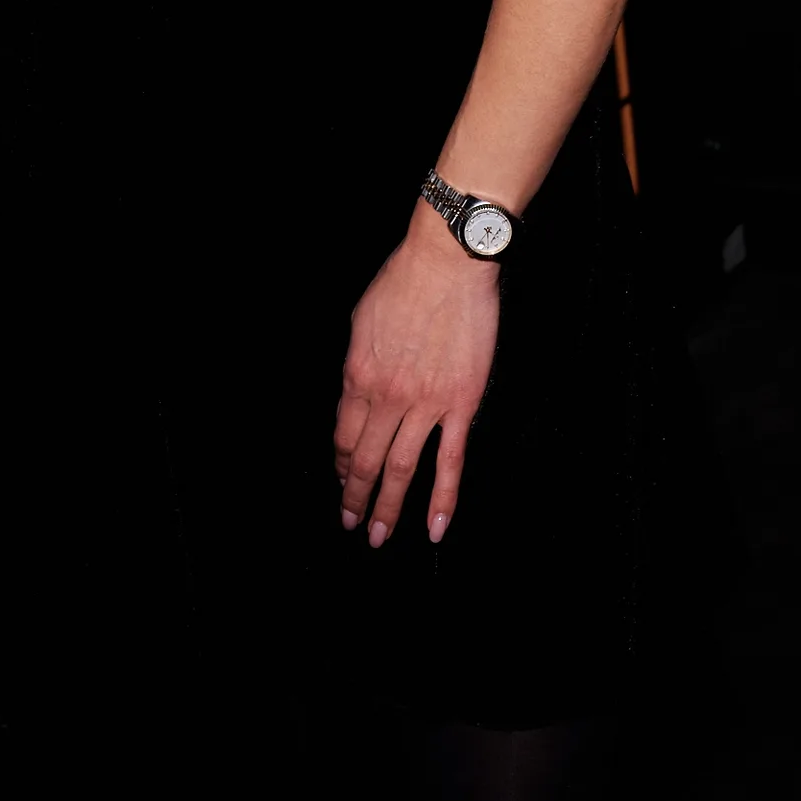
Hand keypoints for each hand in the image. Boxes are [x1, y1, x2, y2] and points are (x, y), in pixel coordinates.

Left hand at [333, 201, 499, 546]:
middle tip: (351, 525)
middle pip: (365, 459)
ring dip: (388, 506)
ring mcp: (425, 404)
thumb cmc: (404, 282)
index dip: (340, 464)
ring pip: (401, 468)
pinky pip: (449, 460)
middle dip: (355, 497)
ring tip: (378, 536)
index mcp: (358, 375)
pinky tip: (435, 526)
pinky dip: (442, 497)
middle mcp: (387, 396)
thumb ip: (359, 364)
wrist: (447, 264)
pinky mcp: (460, 404)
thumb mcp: (362, 321)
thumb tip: (357, 393)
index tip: (340, 481)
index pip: (343, 435)